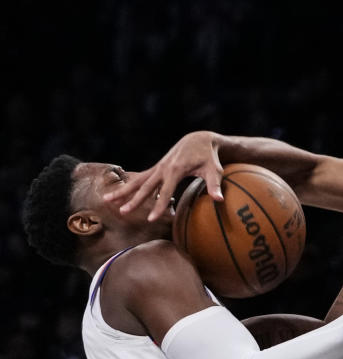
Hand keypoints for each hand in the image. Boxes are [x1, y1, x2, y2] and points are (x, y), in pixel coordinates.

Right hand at [104, 130, 224, 220]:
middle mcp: (163, 168)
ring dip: (123, 190)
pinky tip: (118, 193)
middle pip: (146, 186)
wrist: (199, 139)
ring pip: (138, 181)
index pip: (166, 191)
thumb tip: (220, 199)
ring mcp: (158, 167)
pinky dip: (130, 185)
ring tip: (107, 199)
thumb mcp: (214, 170)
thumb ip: (215, 185)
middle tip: (123, 212)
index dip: (159, 206)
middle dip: (135, 200)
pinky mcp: (157, 167)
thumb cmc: (209, 157)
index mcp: (176, 170)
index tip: (152, 219)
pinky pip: (141, 178)